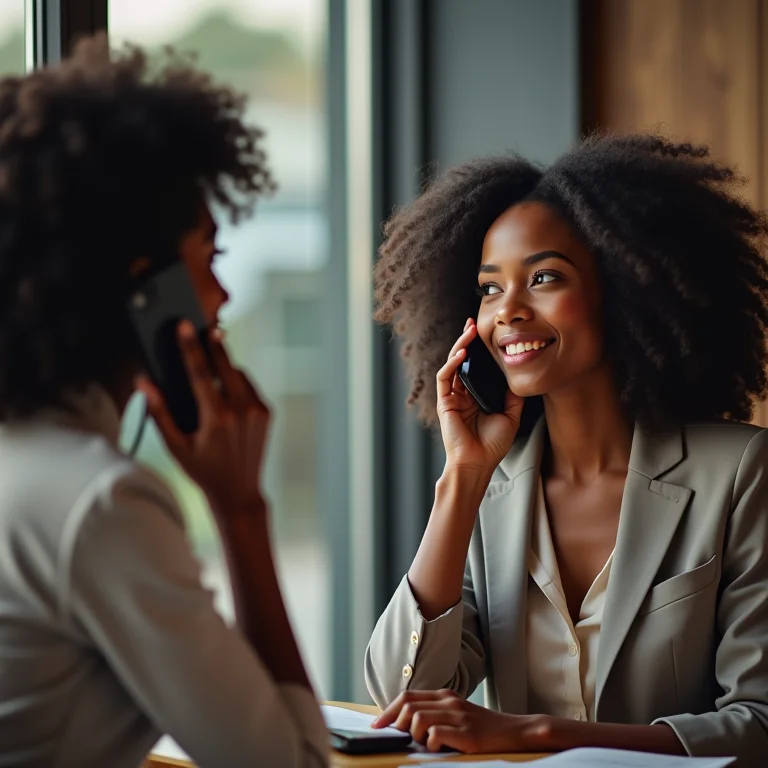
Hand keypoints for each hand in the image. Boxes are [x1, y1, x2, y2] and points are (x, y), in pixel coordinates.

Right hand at [136, 321, 269, 516]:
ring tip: (209, 369)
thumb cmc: (203, 470)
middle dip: (213, 345)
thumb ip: (159, 412)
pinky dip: (237, 383)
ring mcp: (258, 411)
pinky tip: (224, 390)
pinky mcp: (267, 412)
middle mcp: (241, 410)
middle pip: (225, 364)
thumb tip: (144, 383)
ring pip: (239, 374)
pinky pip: (249, 386)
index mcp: (217, 417)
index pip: (200, 372)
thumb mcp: (175, 446)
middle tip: (204, 328)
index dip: (190, 346)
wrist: (238, 491)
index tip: (185, 326)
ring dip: (225, 367)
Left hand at [371, 690, 548, 753]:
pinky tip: (440, 749)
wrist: (514, 731)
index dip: (388, 711)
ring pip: (418, 719)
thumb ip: (434, 713)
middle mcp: (449, 702)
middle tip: (399, 738)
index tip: (377, 726)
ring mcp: (458, 717)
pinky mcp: (467, 734)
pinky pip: (436, 735)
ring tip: (425, 744)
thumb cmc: (481, 726)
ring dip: (415, 735)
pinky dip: (432, 745)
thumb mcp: (456, 713)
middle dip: (396, 724)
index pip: (407, 696)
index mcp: (444, 695)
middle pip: (408, 706)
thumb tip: (404, 724)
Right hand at [437, 319, 523, 474]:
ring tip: (468, 331)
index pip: (476, 366)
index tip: (487, 332)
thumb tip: (519, 375)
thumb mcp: (510, 415)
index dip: (479, 349)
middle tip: (473, 322)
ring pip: (452, 364)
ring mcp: (452, 397)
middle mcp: (462, 393)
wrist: (478, 463)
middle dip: (467, 340)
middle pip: (462, 360)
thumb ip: (513, 395)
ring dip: (459, 346)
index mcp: (475, 395)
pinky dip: (452, 363)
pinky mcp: (444, 402)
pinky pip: (445, 377)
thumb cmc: (492, 444)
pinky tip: (462, 353)